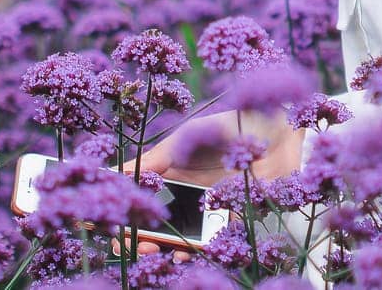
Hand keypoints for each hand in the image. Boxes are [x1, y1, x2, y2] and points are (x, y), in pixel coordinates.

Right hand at [113, 108, 304, 262]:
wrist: (275, 130)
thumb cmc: (227, 128)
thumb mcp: (183, 140)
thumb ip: (150, 161)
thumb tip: (109, 174)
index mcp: (170, 176)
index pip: (139, 202)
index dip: (122, 216)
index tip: (106, 224)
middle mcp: (185, 197)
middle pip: (154, 226)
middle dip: (136, 239)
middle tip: (127, 243)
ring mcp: (206, 210)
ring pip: (178, 239)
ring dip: (161, 250)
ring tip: (152, 251)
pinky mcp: (230, 218)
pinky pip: (209, 241)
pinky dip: (193, 251)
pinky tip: (181, 253)